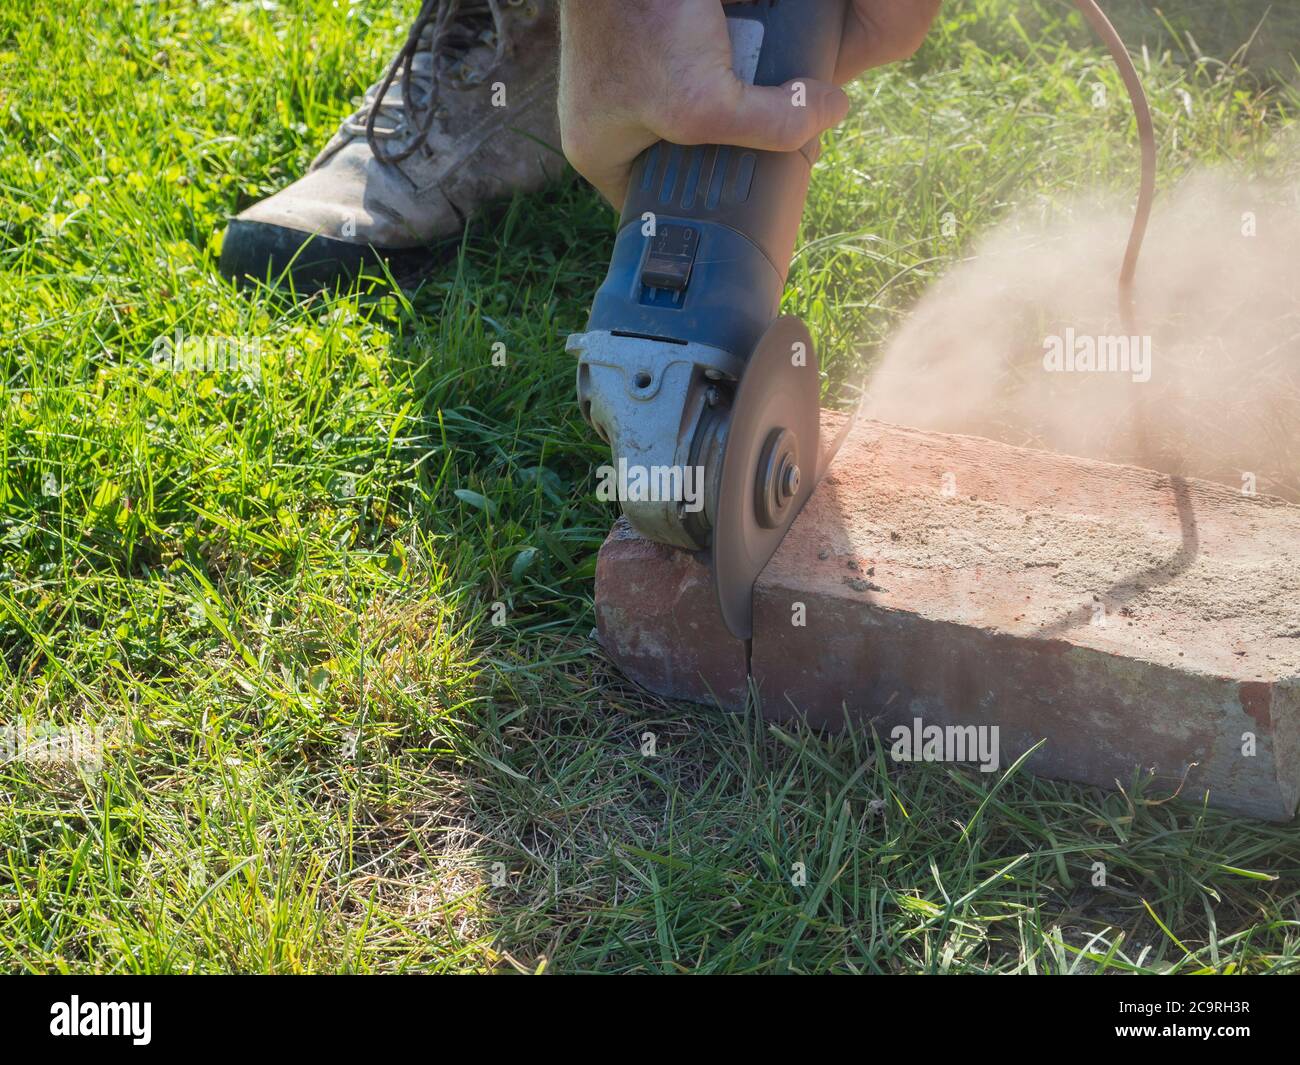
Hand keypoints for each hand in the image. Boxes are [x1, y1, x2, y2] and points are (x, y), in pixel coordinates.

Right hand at [559, 1, 940, 207]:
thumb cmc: (639, 26)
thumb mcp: (704, 102)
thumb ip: (770, 121)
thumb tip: (831, 111)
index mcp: (598, 154)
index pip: (654, 207)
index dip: (699, 212)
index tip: (745, 209)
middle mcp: (608, 119)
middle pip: (681, 160)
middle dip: (724, 157)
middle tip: (766, 157)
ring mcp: (627, 79)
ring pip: (694, 111)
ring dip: (728, 110)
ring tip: (763, 112)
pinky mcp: (648, 43)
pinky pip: (694, 71)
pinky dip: (722, 68)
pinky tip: (749, 65)